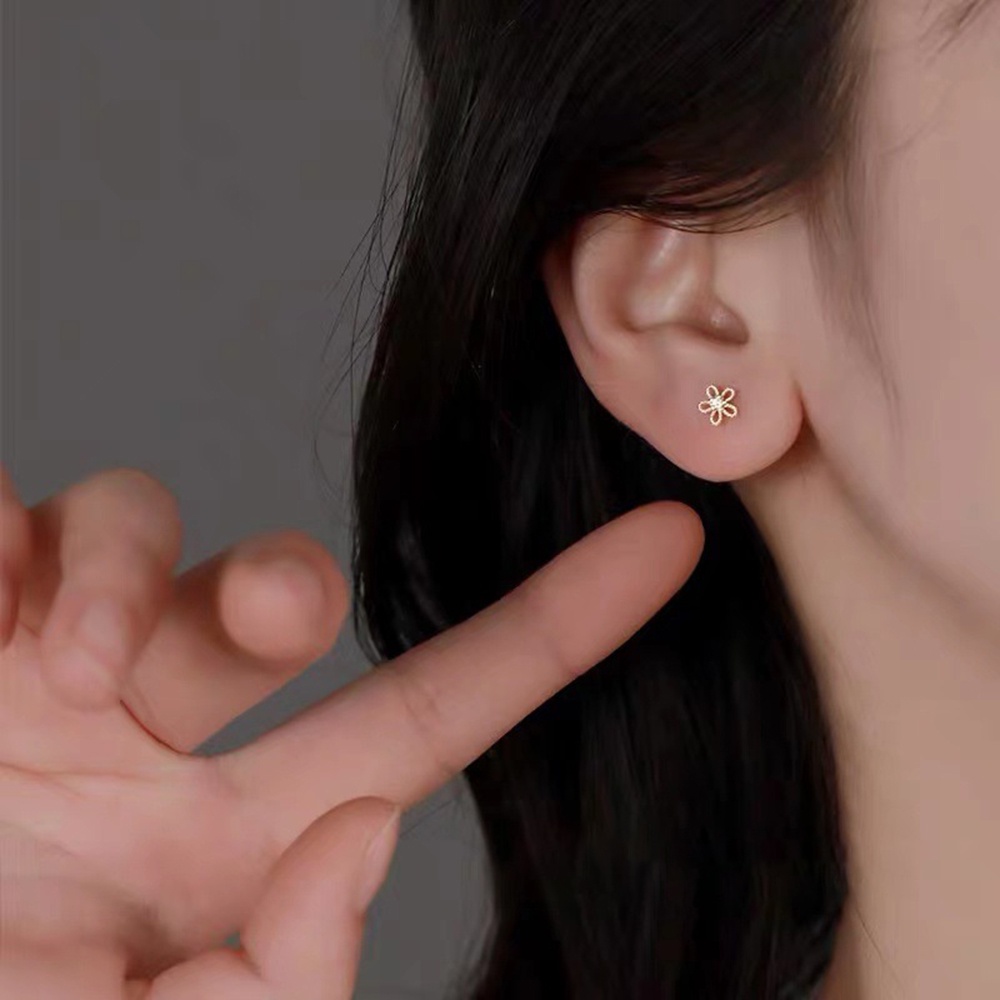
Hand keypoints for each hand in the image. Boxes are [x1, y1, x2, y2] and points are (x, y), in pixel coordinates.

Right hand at [0, 463, 703, 996]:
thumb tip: (370, 837)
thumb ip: (278, 985)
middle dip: (294, 581)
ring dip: (136, 571)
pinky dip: (10, 531)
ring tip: (67, 663)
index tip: (674, 543)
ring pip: (149, 527)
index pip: (433, 714)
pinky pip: (11, 513)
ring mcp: (45, 668)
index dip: (557, 627)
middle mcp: (153, 735)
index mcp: (228, 841)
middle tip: (284, 622)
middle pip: (284, 593)